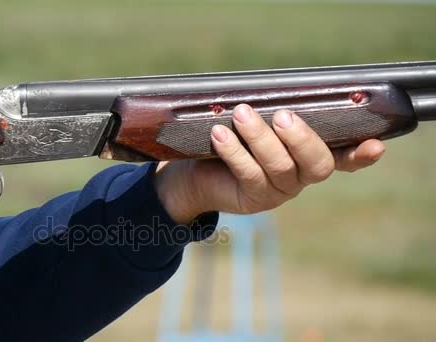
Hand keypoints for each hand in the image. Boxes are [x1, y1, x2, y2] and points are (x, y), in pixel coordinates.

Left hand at [155, 104, 385, 223]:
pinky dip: (234, 151)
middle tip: (282, 115)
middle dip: (301, 138)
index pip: (344, 158)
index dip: (361, 155)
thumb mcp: (257, 124)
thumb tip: (274, 88)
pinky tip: (219, 133)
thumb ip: (273, 113)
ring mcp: (278, 191)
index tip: (376, 145)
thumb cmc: (235, 140)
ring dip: (260, 138)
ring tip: (241, 113)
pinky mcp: (253, 199)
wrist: (199, 173)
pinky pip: (248, 174)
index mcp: (309, 157)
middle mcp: (300, 177)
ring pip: (280, 167)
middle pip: (317, 165)